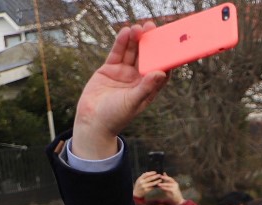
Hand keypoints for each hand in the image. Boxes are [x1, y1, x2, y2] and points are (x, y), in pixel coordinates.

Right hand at [72, 24, 168, 159]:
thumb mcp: (132, 102)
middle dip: (149, 43)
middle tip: (152, 27)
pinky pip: (117, 53)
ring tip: (138, 28)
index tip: (169, 44)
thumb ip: (146, 87)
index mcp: (148, 88)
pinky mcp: (110, 69)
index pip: (160, 70)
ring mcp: (124, 73)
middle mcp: (137, 79)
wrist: (92, 121)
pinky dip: (121, 43)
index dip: (165, 57)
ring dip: (135, 40)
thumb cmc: (115, 117)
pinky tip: (125, 32)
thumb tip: (161, 73)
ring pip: (132, 52)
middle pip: (146, 57)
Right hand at [133, 171, 161, 197]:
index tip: (155, 172)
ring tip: (160, 180)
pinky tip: (159, 185)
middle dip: (155, 176)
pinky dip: (156, 186)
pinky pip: (152, 187)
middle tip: (159, 175)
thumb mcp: (139, 180)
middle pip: (150, 178)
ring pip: (152, 183)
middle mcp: (142, 182)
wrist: (136, 193)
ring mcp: (144, 187)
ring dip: (157, 181)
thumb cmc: (139, 185)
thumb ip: (143, 177)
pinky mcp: (146, 190)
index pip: (146, 174)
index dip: (151, 173)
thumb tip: (150, 173)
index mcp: (140, 179)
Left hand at [156, 175, 184, 204]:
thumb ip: (165, 184)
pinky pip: (168, 188)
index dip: (165, 176)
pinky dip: (164, 188)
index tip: (161, 175)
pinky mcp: (174, 191)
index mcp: (174, 182)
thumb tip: (161, 181)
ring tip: (158, 184)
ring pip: (168, 184)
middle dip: (165, 177)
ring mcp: (175, 187)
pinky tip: (161, 188)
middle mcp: (175, 184)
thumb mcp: (168, 188)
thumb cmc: (172, 194)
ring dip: (163, 184)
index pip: (169, 178)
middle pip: (170, 179)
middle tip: (160, 176)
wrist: (178, 200)